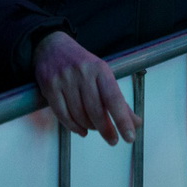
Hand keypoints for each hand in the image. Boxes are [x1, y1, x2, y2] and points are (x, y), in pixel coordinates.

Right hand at [33, 31, 142, 145]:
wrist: (52, 46)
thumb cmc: (82, 64)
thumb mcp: (103, 75)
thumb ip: (119, 100)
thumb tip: (136, 122)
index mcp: (100, 69)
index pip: (114, 99)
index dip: (122, 120)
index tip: (130, 137)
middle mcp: (82, 73)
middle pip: (96, 110)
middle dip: (106, 129)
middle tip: (113, 140)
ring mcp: (64, 79)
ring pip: (79, 114)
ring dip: (89, 127)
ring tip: (94, 128)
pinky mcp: (49, 86)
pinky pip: (62, 114)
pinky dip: (73, 127)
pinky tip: (81, 130)